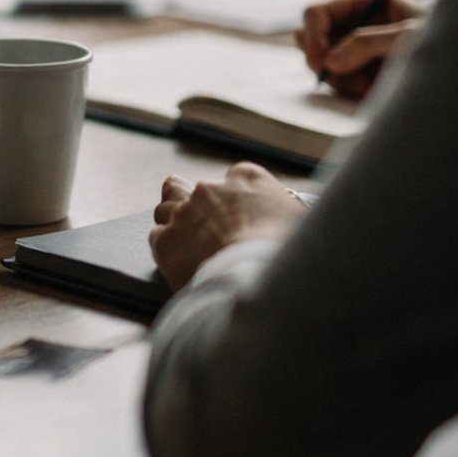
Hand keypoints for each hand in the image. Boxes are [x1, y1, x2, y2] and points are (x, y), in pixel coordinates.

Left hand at [149, 163, 305, 290]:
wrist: (256, 280)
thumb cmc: (286, 254)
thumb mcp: (301, 222)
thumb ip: (284, 211)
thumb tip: (285, 215)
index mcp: (248, 179)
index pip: (236, 176)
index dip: (235, 197)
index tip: (238, 212)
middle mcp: (210, 189)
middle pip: (193, 188)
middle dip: (195, 204)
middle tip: (200, 221)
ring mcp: (183, 212)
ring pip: (166, 208)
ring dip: (173, 222)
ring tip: (183, 242)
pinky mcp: (164, 239)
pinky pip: (157, 236)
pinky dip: (165, 247)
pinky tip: (176, 261)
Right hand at [296, 0, 427, 99]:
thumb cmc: (440, 38)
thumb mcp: (408, 36)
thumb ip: (369, 43)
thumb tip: (331, 61)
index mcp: (362, 2)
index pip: (317, 12)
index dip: (313, 34)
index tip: (322, 60)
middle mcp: (351, 22)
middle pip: (309, 38)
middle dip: (322, 60)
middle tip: (340, 79)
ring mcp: (350, 47)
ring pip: (319, 62)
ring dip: (337, 78)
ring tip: (367, 87)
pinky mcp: (355, 69)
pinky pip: (333, 80)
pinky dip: (345, 88)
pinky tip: (369, 90)